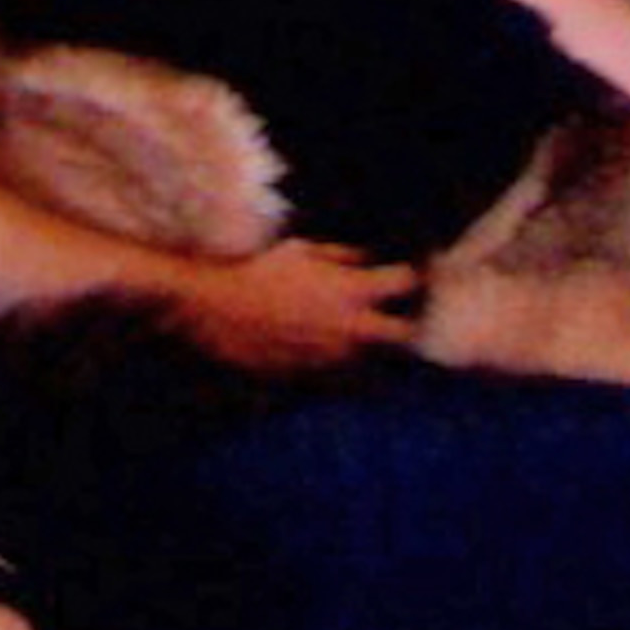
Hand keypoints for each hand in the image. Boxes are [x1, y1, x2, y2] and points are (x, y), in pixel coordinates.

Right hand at [171, 239, 419, 373]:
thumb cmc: (259, 271)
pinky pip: (342, 378)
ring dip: (373, 349)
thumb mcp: (302, 250)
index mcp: (351, 289)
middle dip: (408, 325)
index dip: (413, 276)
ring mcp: (333, 357)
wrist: (217, 310)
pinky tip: (332, 354)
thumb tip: (367, 262)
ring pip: (375, 361)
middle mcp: (350, 327)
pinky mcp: (313, 378)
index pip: (405, 282)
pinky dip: (344, 367)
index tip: (408, 276)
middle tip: (399, 318)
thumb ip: (342, 257)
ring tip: (361, 336)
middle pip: (405, 335)